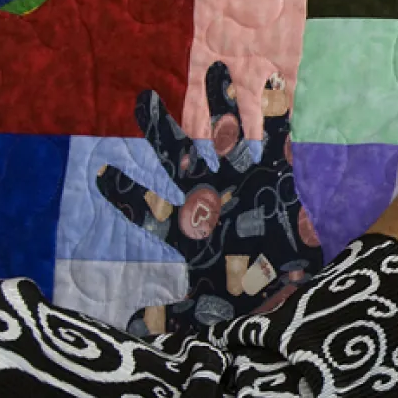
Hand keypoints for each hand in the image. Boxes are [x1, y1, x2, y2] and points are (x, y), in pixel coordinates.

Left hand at [94, 62, 322, 335]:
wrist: (299, 293)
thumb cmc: (249, 297)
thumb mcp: (207, 308)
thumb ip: (171, 316)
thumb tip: (130, 330)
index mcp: (191, 228)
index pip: (152, 209)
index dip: (126, 194)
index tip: (99, 175)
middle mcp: (213, 197)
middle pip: (181, 159)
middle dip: (162, 131)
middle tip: (143, 98)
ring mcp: (245, 184)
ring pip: (228, 137)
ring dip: (222, 105)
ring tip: (215, 68)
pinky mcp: (277, 179)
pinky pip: (278, 140)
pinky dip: (277, 113)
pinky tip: (272, 80)